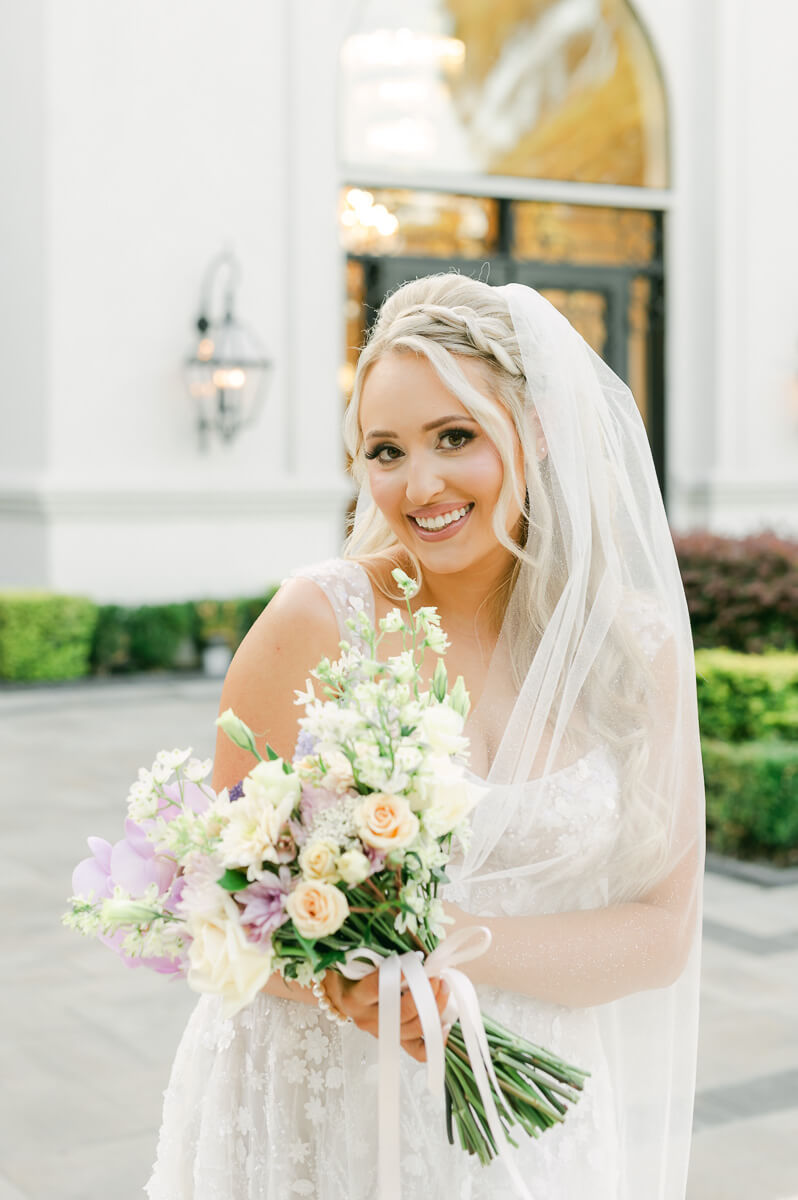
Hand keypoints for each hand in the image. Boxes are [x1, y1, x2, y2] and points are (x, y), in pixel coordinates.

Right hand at [323, 970, 450, 1063]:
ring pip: (414, 1030)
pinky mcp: (394, 1041)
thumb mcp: (361, 960)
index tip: (418, 960)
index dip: (401, 974)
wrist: (344, 992)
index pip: (378, 987)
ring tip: (444, 987)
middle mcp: (367, 1020)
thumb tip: (418, 958)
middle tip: (436, 975)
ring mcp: (382, 1033)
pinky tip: (446, 1024)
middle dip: (425, 992)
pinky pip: (418, 1051)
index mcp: (356, 998)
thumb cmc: (355, 971)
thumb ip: (384, 960)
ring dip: (435, 1008)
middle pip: (402, 1012)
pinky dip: (435, 1040)